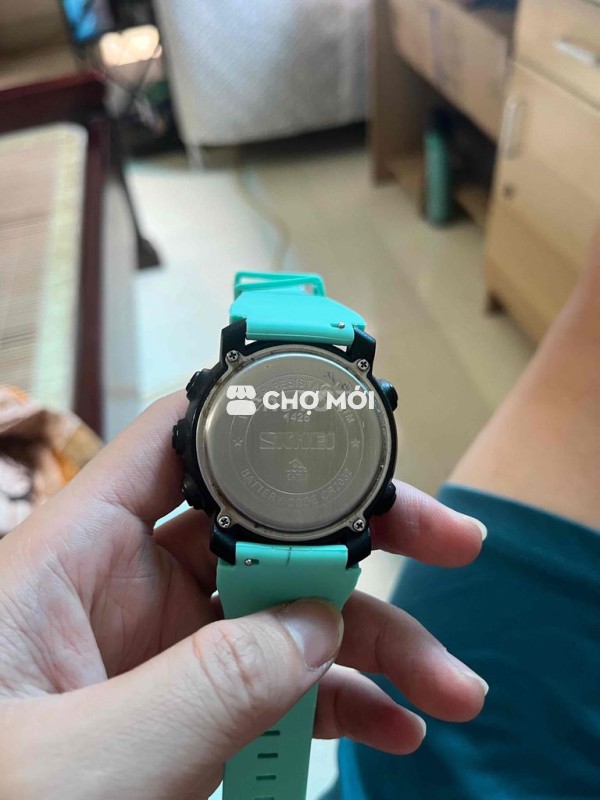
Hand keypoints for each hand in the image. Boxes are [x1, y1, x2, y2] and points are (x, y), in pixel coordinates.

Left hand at [0, 393, 487, 799]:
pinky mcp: (183, 708)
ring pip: (285, 612)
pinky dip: (337, 700)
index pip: (181, 444)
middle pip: (263, 527)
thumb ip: (215, 684)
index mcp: (78, 554)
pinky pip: (274, 682)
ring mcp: (160, 650)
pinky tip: (393, 725)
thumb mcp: (97, 757)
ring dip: (373, 642)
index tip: (356, 442)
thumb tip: (318, 625)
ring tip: (449, 688)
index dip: (266, 425)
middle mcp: (125, 585)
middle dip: (361, 538)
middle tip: (448, 543)